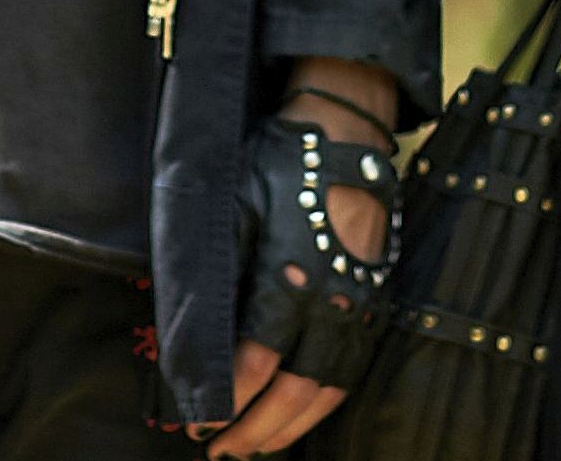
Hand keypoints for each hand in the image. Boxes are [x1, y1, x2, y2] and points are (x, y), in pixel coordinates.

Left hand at [210, 63, 400, 456]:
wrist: (346, 132)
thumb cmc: (280, 164)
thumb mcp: (233, 204)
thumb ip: (215, 268)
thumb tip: (185, 327)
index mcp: (290, 276)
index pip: (255, 361)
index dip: (225, 398)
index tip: (196, 422)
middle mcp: (330, 301)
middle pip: (293, 391)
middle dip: (254, 430)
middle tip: (219, 451)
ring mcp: (358, 305)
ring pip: (327, 390)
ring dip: (290, 427)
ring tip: (256, 447)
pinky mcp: (375, 301)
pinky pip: (351, 369)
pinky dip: (324, 403)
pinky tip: (302, 416)